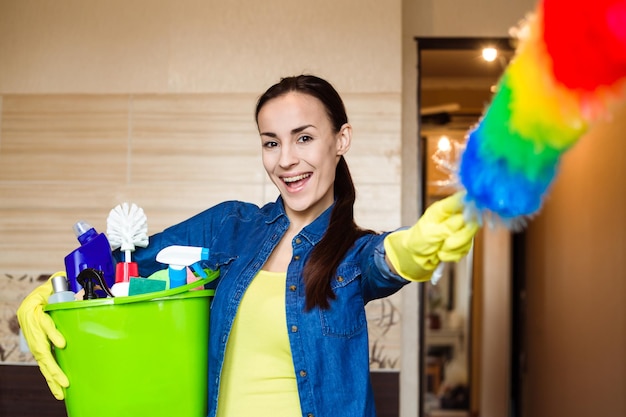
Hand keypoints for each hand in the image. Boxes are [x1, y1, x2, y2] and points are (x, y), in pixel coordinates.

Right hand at [17, 272, 68, 399]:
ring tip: (61, 391)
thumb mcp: (54, 285)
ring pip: (42, 360)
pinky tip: (57, 388)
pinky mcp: (38, 346)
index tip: (62, 343)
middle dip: (53, 367)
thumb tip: (84, 287)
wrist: (33, 297)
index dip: (52, 334)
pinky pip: (43, 362)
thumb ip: (64, 286)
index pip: (44, 324)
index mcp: (34, 310)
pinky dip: (50, 375)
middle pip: (41, 350)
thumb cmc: (48, 291)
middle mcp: (32, 327)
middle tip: (64, 381)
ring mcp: (34, 339)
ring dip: (52, 376)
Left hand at [384, 192, 478, 280]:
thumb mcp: (430, 233)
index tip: (466, 217)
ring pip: (469, 237)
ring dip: (454, 248)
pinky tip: (443, 254)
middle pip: (471, 221)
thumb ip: (448, 226)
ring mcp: (459, 229)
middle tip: (447, 244)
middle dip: (460, 237)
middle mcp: (454, 216)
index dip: (470, 205)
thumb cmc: (418, 241)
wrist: (415, 257)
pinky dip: (454, 255)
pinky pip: (466, 249)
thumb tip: (465, 217)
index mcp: (443, 209)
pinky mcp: (462, 241)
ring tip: (440, 250)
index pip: (462, 199)